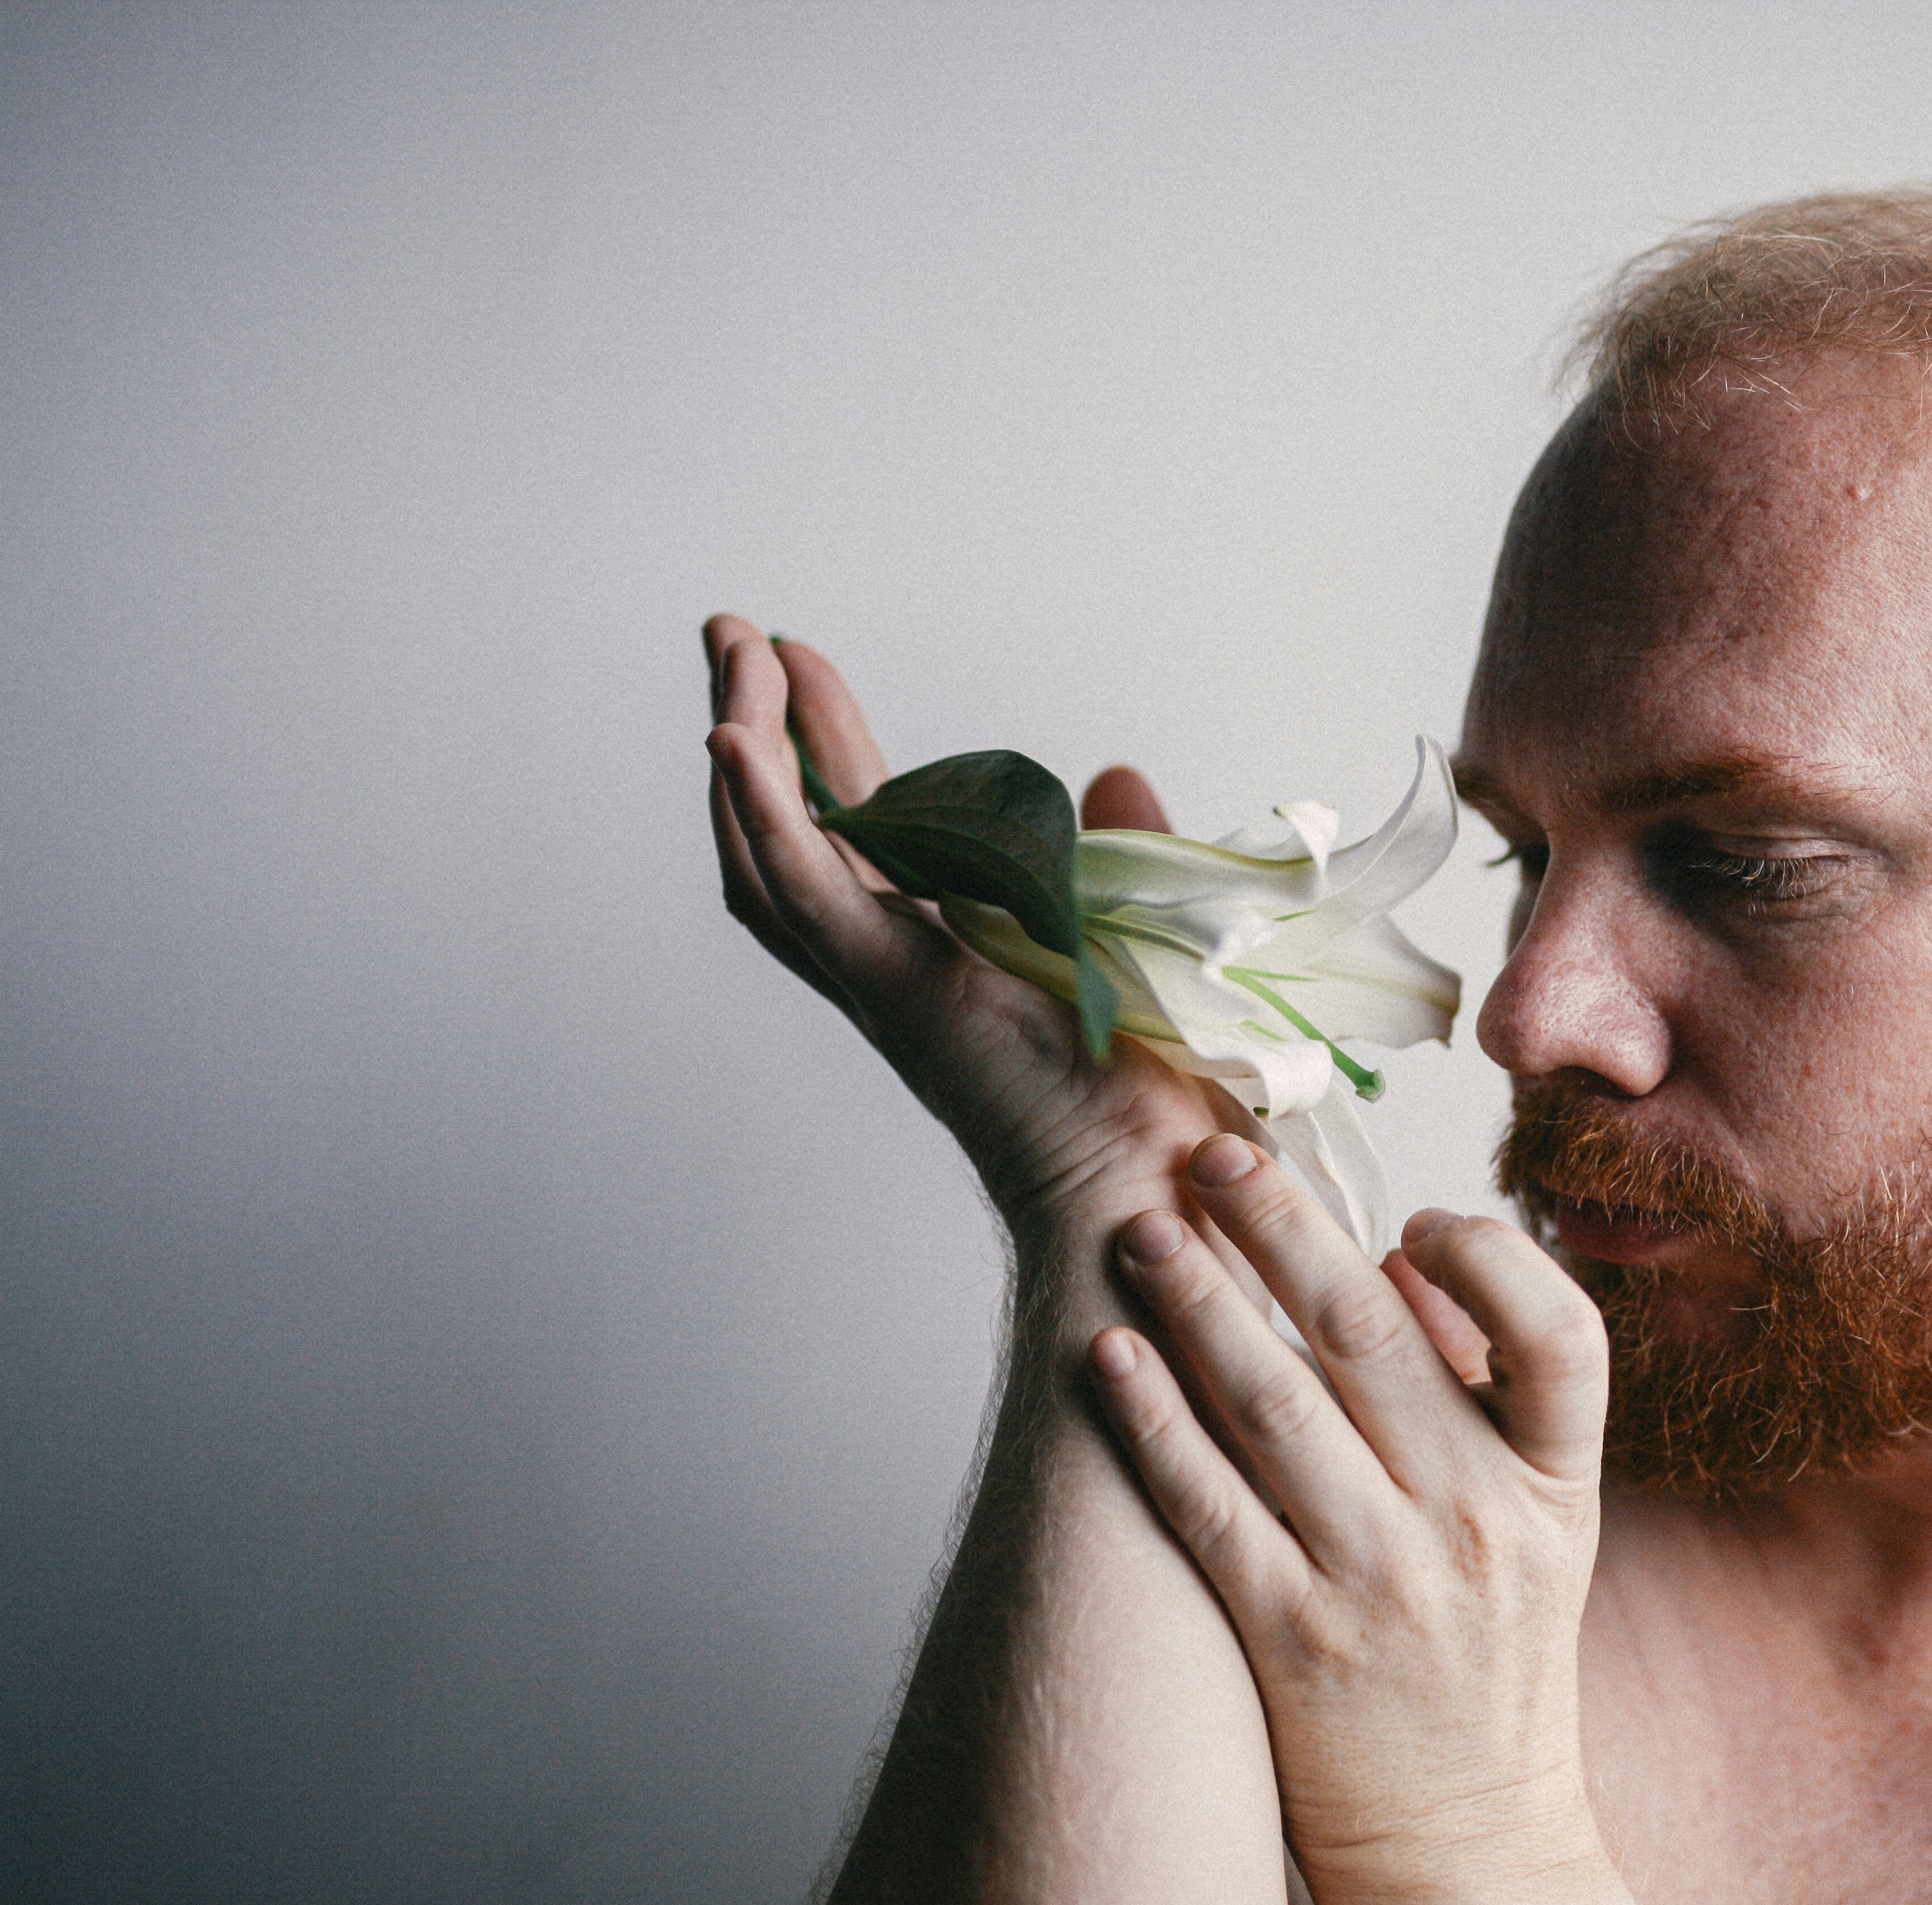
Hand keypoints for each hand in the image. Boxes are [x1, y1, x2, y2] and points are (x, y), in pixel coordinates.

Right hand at [702, 614, 1220, 1236]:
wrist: (1151, 1194)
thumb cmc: (1152, 1103)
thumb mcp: (1136, 937)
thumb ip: (1118, 857)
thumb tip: (1117, 779)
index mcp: (943, 951)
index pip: (856, 834)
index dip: (821, 750)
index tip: (802, 667)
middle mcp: (893, 966)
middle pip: (789, 834)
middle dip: (757, 729)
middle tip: (737, 638)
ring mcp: (885, 978)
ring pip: (777, 851)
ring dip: (749, 747)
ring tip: (736, 655)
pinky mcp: (897, 988)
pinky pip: (805, 889)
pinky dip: (763, 813)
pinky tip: (733, 740)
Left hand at [1091, 1132, 1612, 1904]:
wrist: (1471, 1857)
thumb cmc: (1492, 1678)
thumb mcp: (1541, 1538)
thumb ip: (1484, 1404)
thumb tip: (1395, 1269)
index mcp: (1556, 1491)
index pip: (1561, 1337)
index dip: (1489, 1257)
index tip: (1410, 1214)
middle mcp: (1476, 1525)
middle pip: (1377, 1336)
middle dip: (1285, 1227)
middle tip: (1215, 1151)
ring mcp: (1382, 1583)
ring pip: (1276, 1403)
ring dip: (1199, 1303)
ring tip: (1143, 1232)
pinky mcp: (1291, 1640)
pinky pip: (1208, 1504)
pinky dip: (1153, 1421)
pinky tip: (1107, 1358)